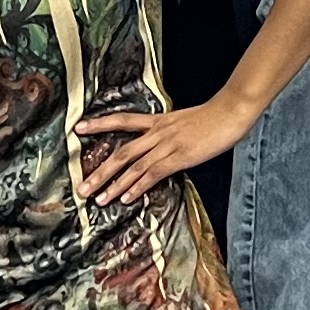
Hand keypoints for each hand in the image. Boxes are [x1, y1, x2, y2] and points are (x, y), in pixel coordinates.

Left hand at [76, 98, 254, 205]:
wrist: (230, 110)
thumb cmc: (214, 115)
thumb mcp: (186, 119)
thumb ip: (172, 131)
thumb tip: (163, 144)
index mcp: (159, 120)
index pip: (123, 120)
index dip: (100, 124)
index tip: (79, 128)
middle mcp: (157, 132)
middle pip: (121, 152)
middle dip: (99, 171)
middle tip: (82, 187)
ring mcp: (167, 144)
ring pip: (133, 166)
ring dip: (114, 185)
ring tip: (98, 199)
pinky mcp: (179, 156)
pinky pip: (153, 173)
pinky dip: (138, 187)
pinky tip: (127, 198)